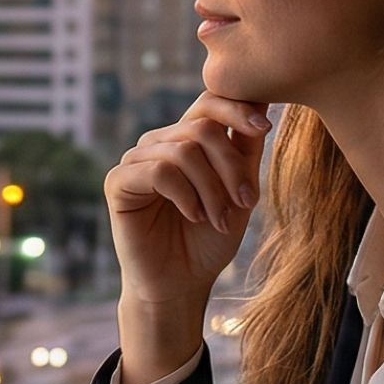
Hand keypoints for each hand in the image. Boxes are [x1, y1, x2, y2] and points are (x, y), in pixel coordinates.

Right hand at [103, 91, 270, 306]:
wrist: (182, 284)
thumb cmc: (210, 239)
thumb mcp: (239, 190)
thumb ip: (245, 149)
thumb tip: (261, 99)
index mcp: (186, 139)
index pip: (208, 102)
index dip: (236, 107)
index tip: (265, 127)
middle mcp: (159, 143)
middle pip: (202, 126)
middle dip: (231, 165)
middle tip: (246, 201)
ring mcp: (136, 160)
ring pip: (184, 150)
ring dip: (212, 189)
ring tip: (220, 220)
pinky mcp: (118, 182)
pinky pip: (159, 171)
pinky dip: (185, 195)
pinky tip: (193, 216)